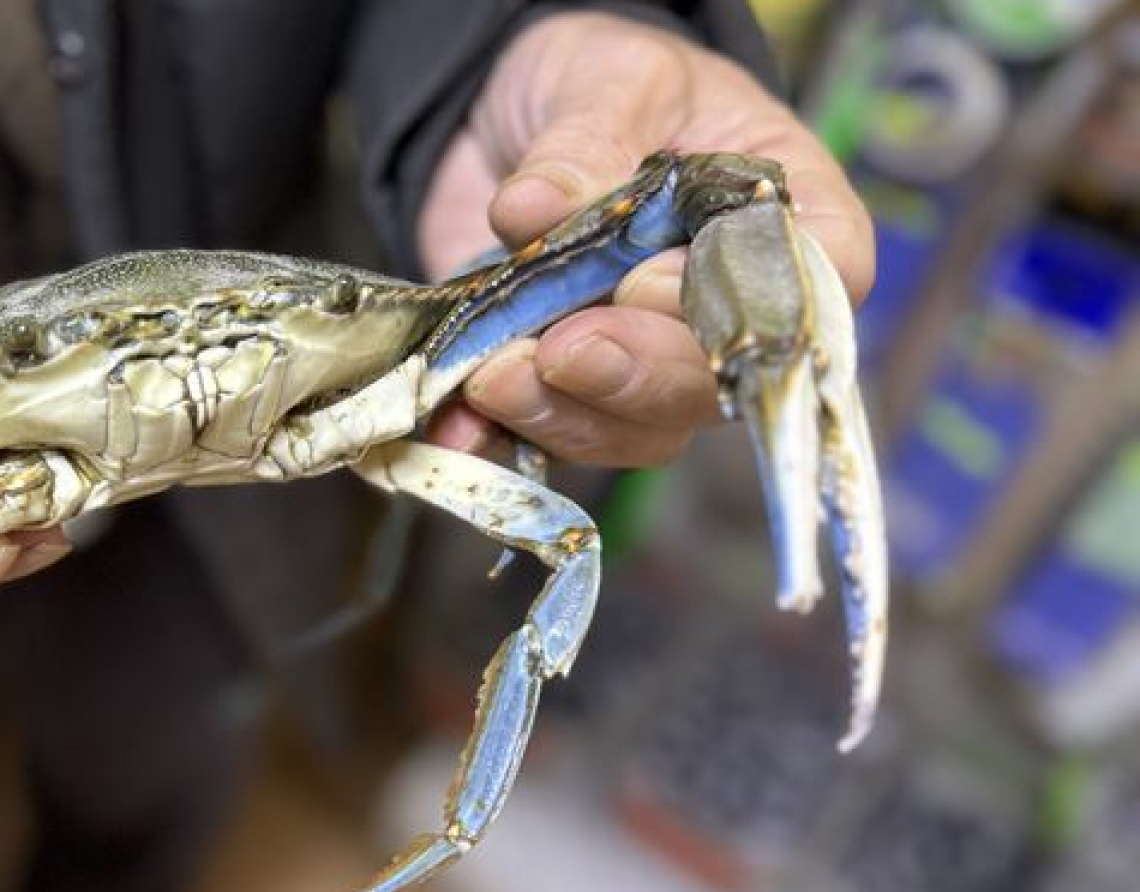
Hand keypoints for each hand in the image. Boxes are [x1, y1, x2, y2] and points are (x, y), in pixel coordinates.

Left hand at [418, 11, 873, 467]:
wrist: (514, 117)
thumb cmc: (606, 85)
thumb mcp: (608, 79)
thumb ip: (585, 143)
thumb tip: (538, 207)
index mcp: (781, 219)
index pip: (810, 287)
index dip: (736, 306)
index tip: (645, 285)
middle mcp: (725, 310)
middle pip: (712, 382)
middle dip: (632, 376)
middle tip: (563, 350)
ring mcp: (646, 359)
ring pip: (630, 428)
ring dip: (560, 415)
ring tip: (494, 378)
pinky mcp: (565, 386)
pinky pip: (545, 438)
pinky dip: (497, 437)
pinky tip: (456, 424)